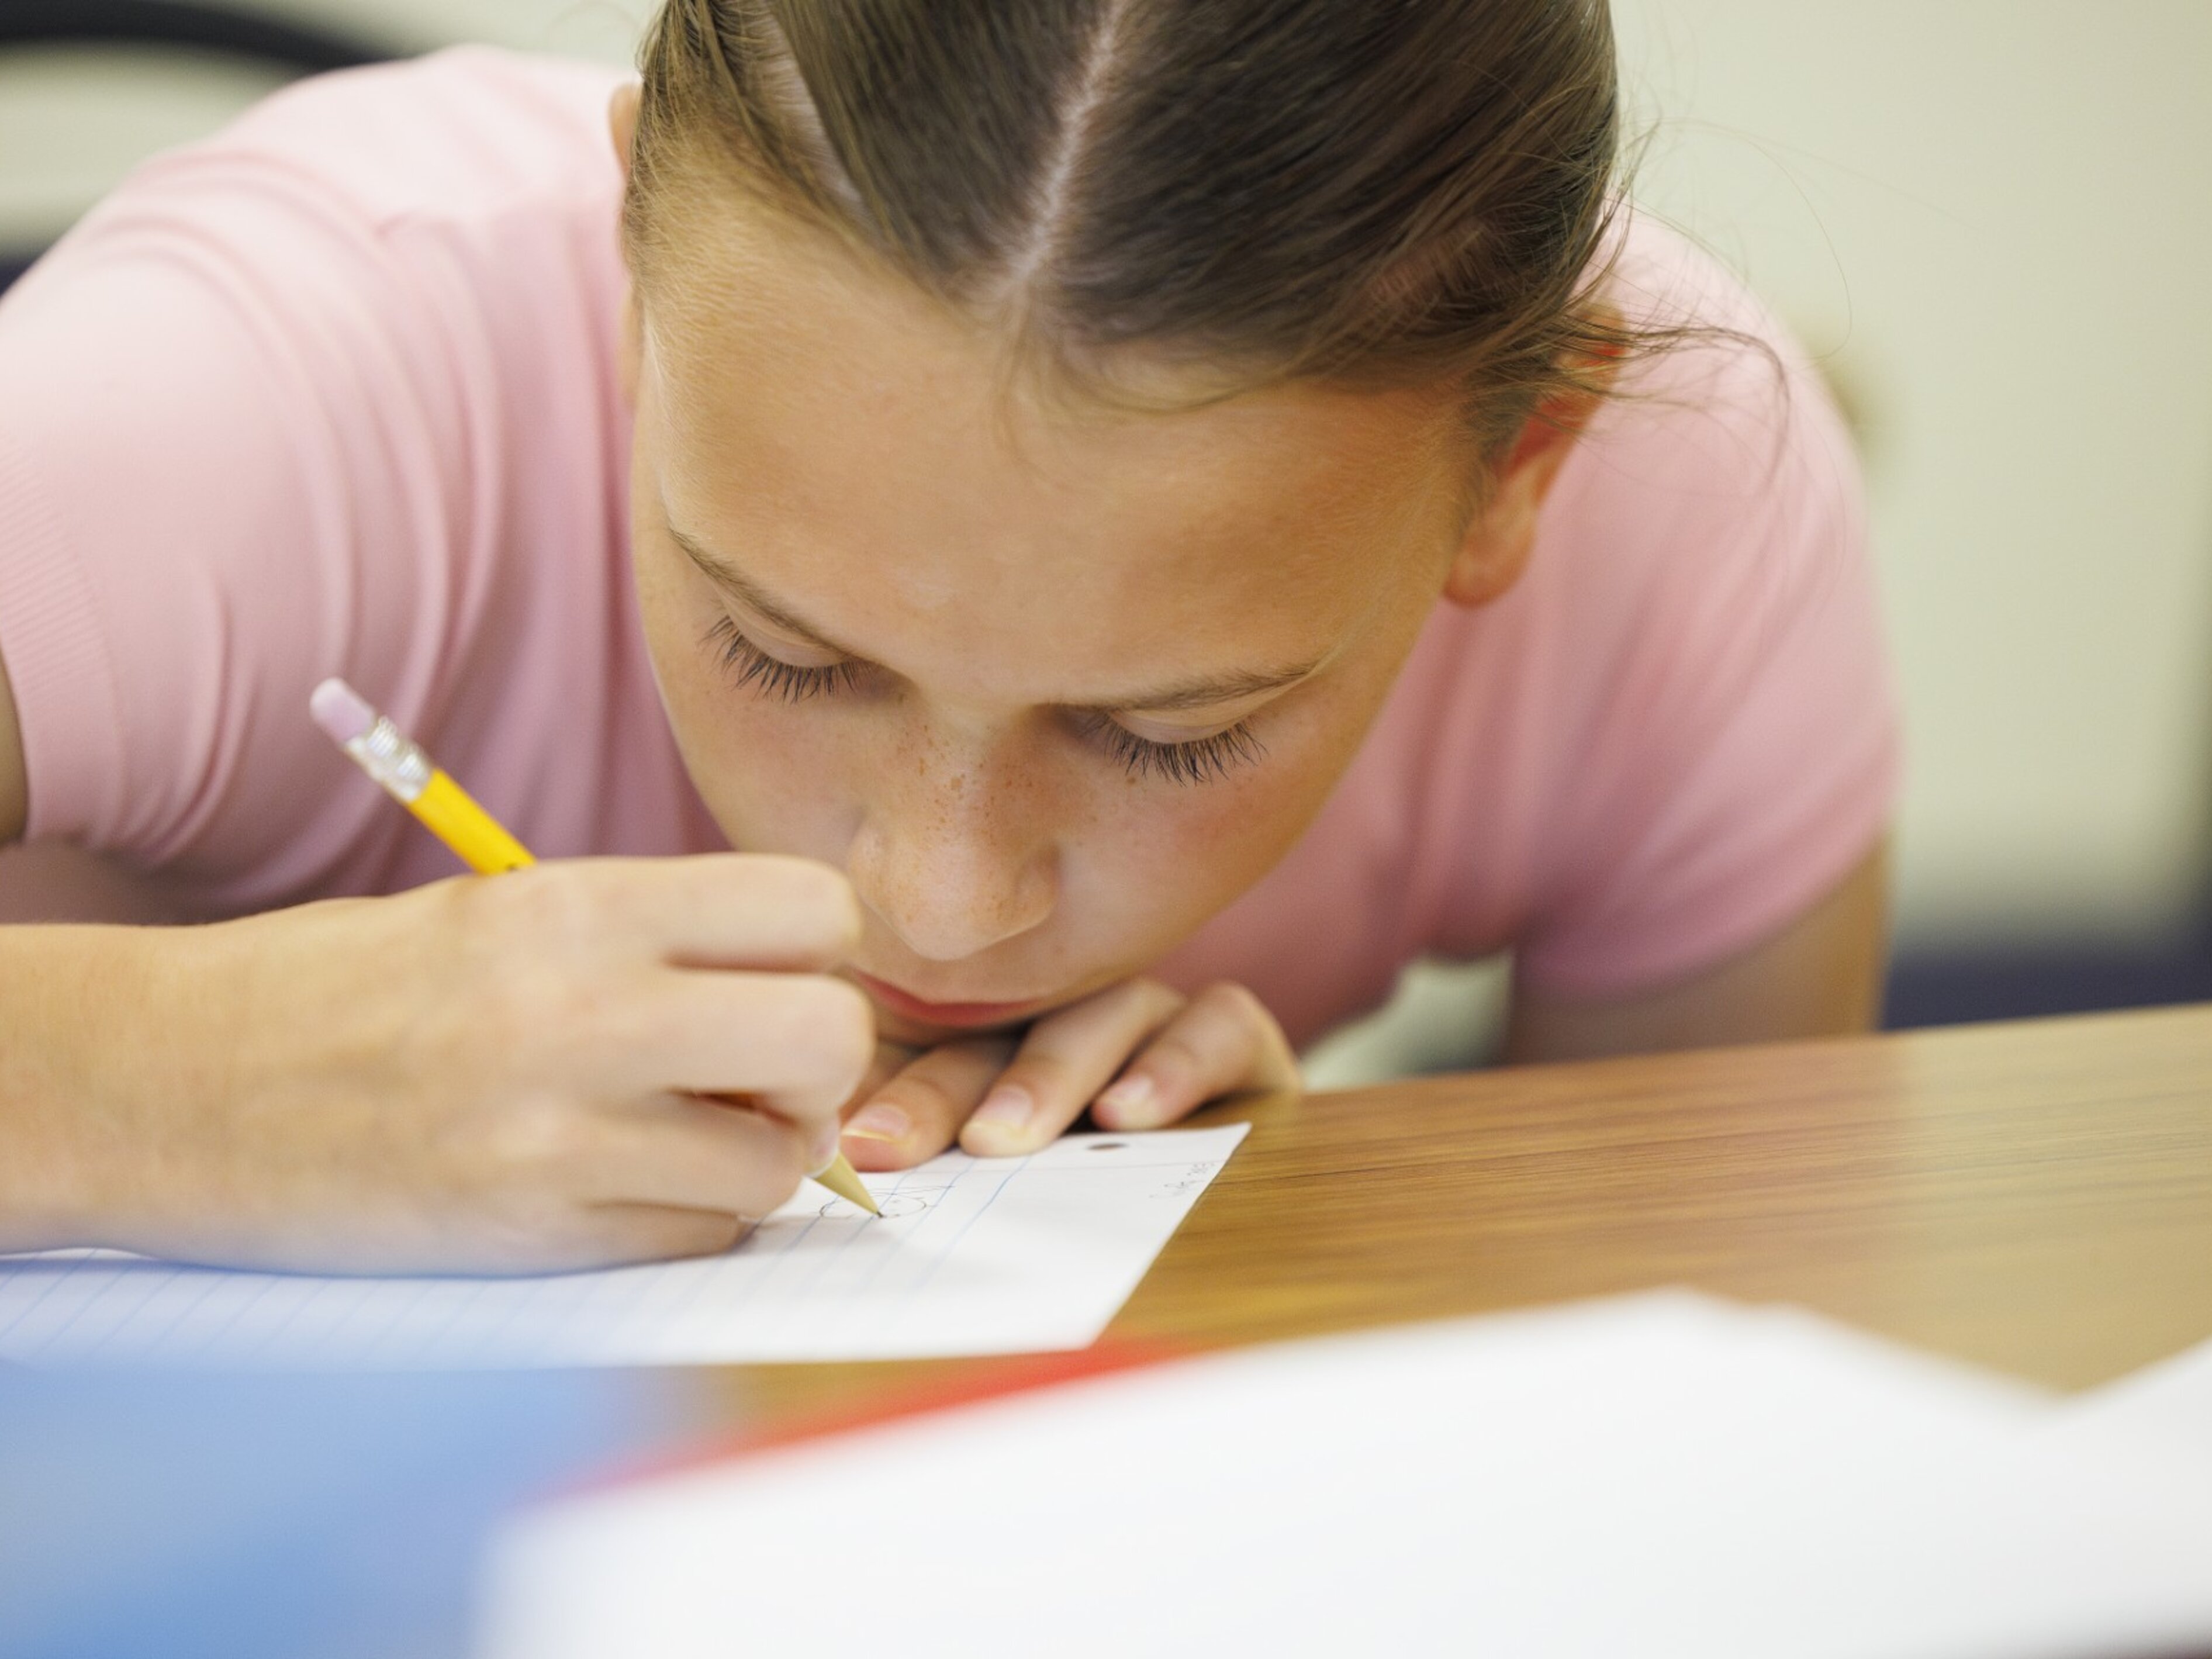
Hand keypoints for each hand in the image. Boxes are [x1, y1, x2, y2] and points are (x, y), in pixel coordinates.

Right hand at [0, 856, 874, 1272]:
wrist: (180, 1087)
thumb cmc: (356, 989)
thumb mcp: (508, 913)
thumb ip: (659, 944)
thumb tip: (807, 997)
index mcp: (578, 907)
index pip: (814, 908)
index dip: (822, 951)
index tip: (779, 977)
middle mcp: (583, 1013)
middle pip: (830, 1037)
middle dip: (820, 1067)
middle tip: (758, 1075)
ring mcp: (559, 1138)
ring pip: (779, 1165)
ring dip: (753, 1160)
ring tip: (675, 1136)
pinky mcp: (535, 1240)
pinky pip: (700, 1238)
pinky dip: (685, 1221)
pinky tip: (611, 1186)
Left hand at [837, 978, 1297, 1169]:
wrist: (1235, 1204)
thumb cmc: (1079, 1194)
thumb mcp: (984, 1188)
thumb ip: (912, 1164)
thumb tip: (821, 1187)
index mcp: (984, 1035)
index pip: (920, 1046)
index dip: (877, 1093)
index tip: (842, 1150)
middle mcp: (1063, 1013)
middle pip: (994, 1033)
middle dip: (938, 1092)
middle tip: (893, 1144)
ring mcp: (1148, 1019)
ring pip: (1096, 1017)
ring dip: (1045, 1076)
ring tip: (1004, 1136)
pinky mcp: (1234, 1037)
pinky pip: (1215, 1023)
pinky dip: (1176, 1061)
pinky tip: (1131, 1111)